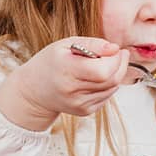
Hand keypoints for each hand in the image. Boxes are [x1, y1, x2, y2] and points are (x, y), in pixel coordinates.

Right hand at [0, 37, 129, 130]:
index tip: (117, 49)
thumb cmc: (51, 62)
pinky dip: (108, 85)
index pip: (103, 70)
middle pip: (112, 80)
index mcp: (66, 70)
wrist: (34, 90)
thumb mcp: (66, 44)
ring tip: (105, 64)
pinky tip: (97, 78)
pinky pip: (107, 96)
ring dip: (115, 74)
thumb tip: (115, 49)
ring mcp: (79, 104)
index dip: (115, 59)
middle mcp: (72, 91)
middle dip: (120, 65)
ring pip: (112, 88)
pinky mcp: (84, 111)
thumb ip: (93, 44)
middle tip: (119, 54)